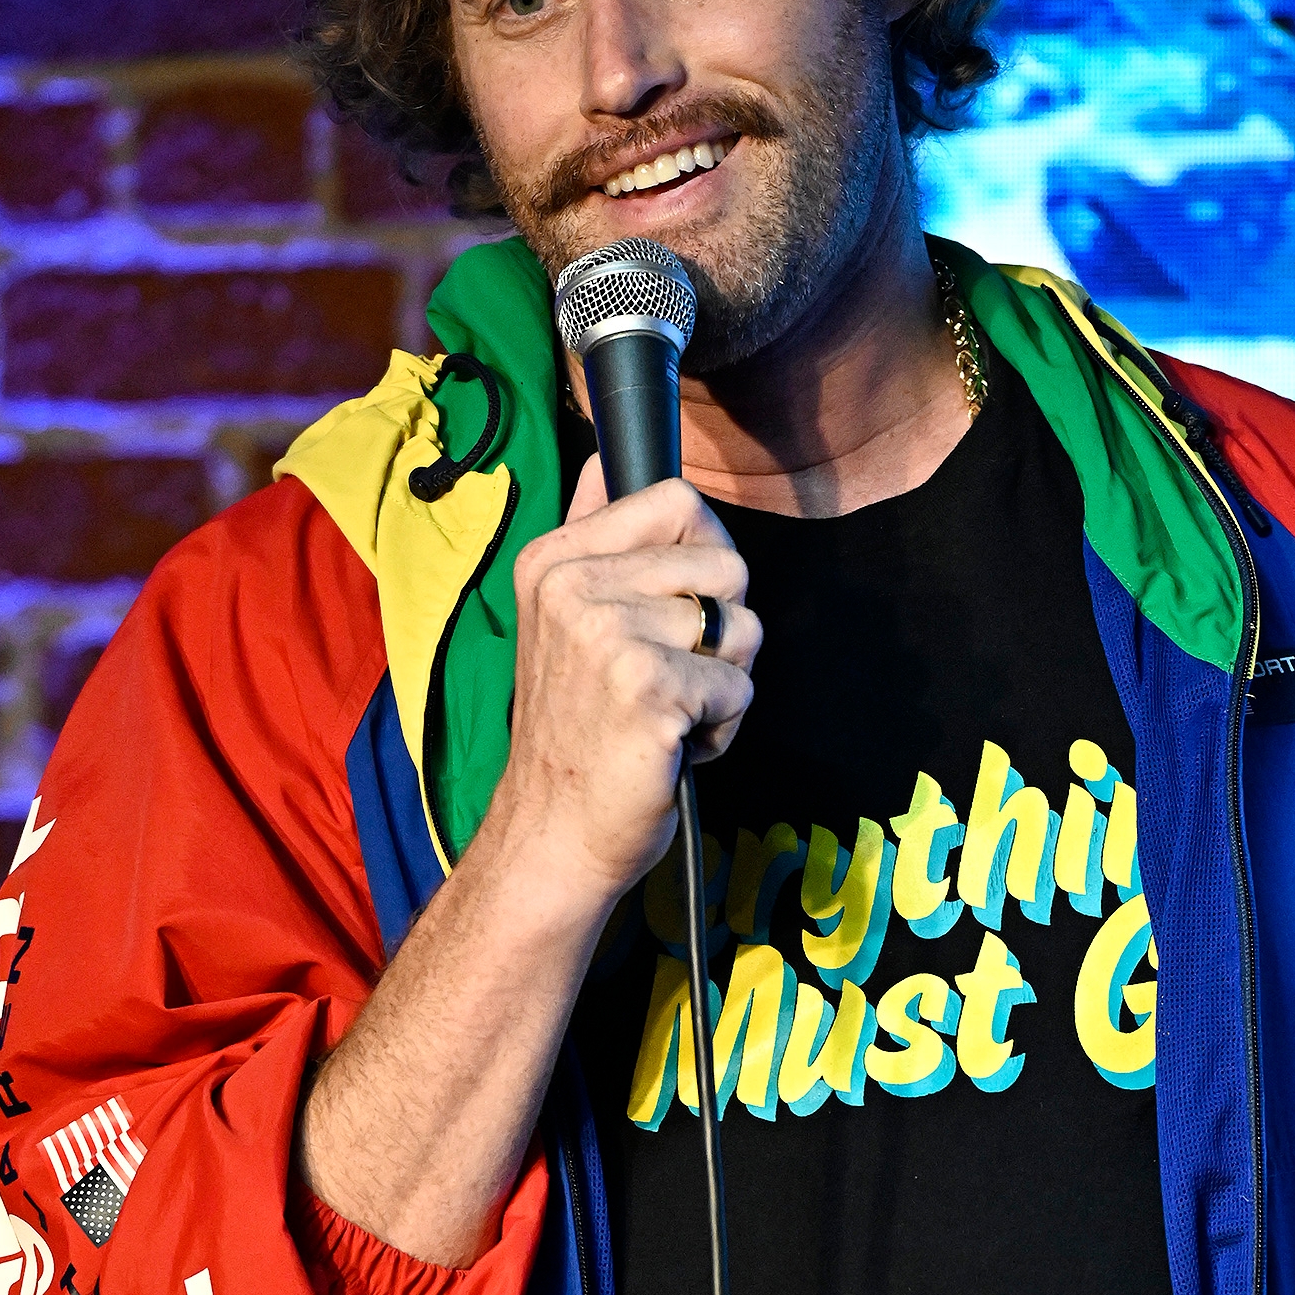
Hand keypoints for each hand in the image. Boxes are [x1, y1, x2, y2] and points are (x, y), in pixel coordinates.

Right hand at [486, 460, 760, 917]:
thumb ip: (595, 537)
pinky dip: (721, 731)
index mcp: (554, 560)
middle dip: (722, 632)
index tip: (671, 613)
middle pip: (726, 564)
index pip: (678, 500)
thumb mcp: (567, 621)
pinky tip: (670, 748)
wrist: (551, 835)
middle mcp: (575, 587)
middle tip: (664, 681)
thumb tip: (607, 459)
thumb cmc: (576, 735)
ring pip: (743, 630)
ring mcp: (610, 637)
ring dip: (722, 686)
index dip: (704, 560)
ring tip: (665, 716)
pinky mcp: (648, 689)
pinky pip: (739, 688)